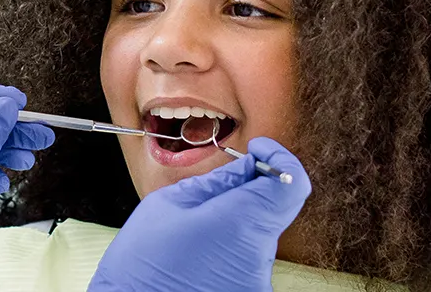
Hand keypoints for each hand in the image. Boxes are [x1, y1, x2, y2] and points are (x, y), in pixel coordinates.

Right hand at [89, 137, 311, 291]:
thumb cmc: (139, 264)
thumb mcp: (167, 205)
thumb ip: (217, 181)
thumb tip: (247, 165)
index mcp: (239, 222)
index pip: (291, 181)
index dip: (278, 158)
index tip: (258, 151)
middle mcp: (258, 255)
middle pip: (272, 208)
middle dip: (247, 194)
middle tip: (210, 196)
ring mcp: (258, 280)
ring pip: (258, 234)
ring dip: (235, 225)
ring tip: (195, 236)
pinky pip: (249, 259)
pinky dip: (230, 250)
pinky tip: (200, 256)